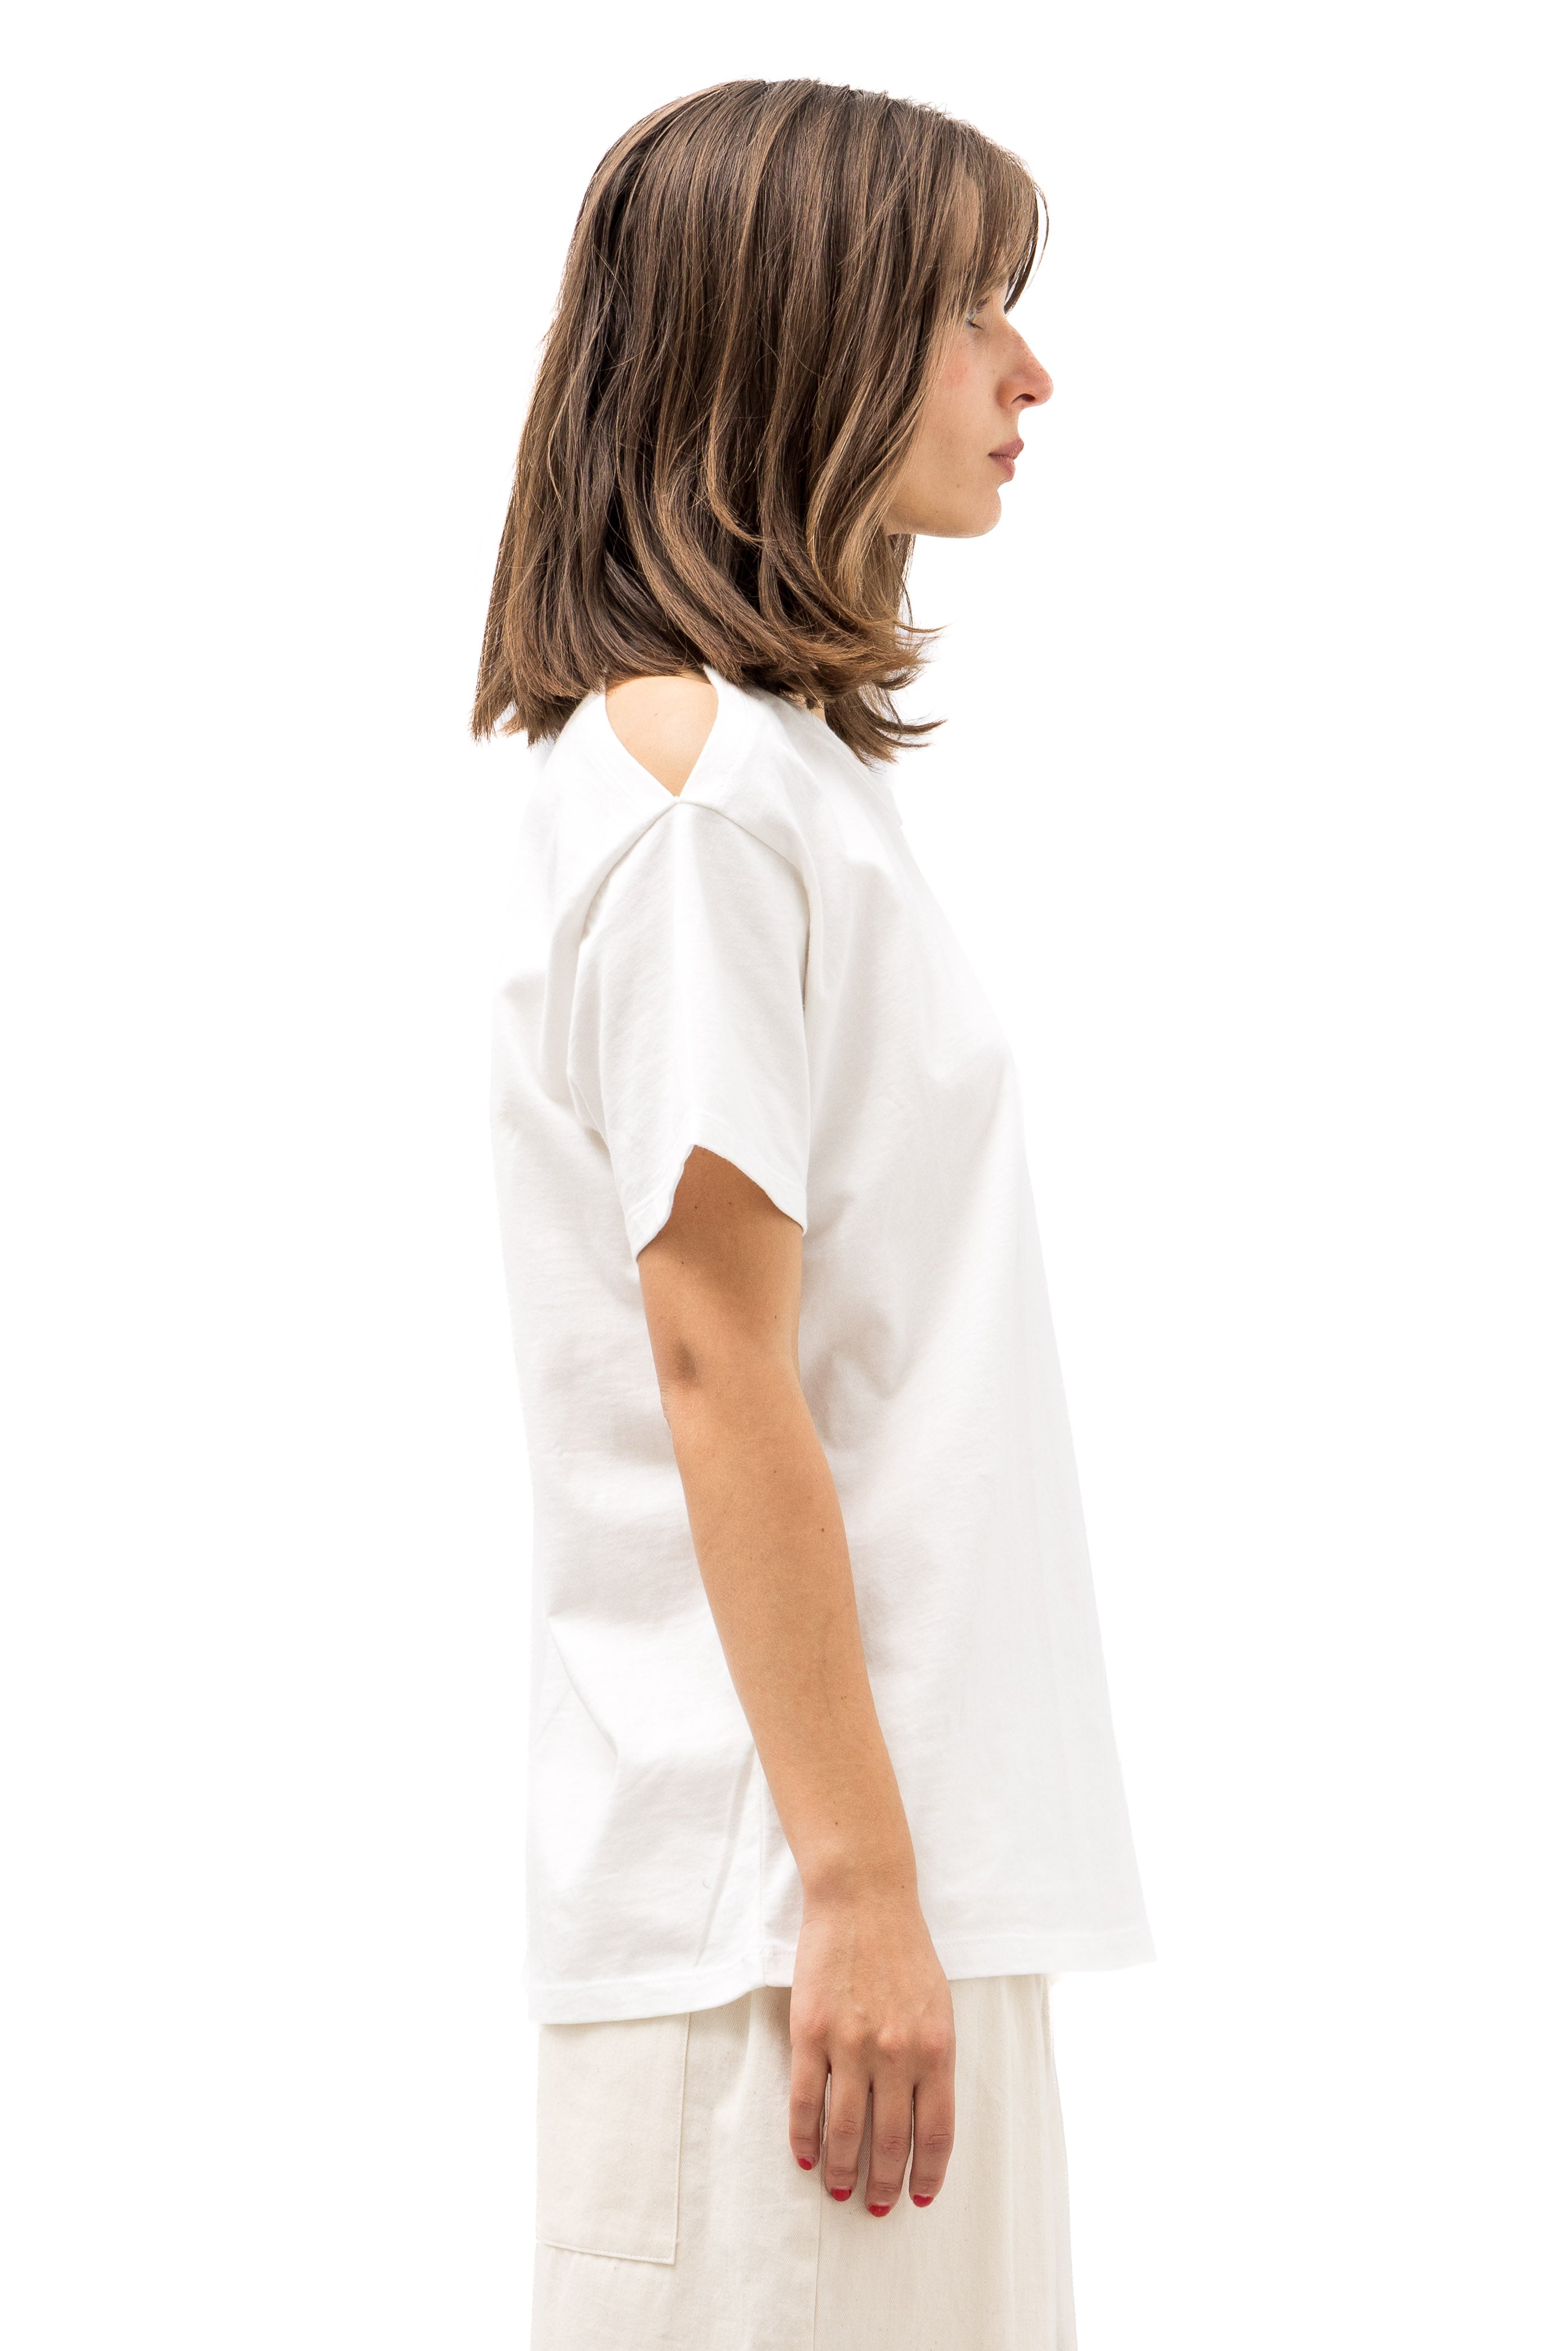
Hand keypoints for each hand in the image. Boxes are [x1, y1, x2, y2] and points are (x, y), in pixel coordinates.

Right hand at [787, 1883, 955, 2212]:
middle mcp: (897, 2053)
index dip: (929, 2174)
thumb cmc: (905, 1953)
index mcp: (937, 2049)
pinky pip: (806, 2100)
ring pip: (847, 2130)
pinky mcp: (810, 2032)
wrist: (864, 1899)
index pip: (938, 2133)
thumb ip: (932, 2061)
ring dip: (843, 2169)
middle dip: (884, 2183)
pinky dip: (804, 2136)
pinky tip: (804, 2156)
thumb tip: (921, 2120)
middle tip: (875, 2206)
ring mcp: (851, 2044)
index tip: (920, 2197)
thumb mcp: (938, 2008)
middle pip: (892, 2141)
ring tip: (840, 2189)